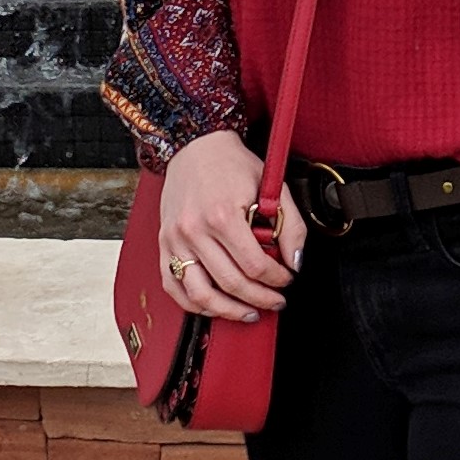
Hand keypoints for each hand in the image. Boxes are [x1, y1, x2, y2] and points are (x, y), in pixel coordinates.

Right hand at [158, 129, 306, 325]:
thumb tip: (295, 262)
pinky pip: (174, 288)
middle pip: (231, 284)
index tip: (287, 279)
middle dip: (260, 299)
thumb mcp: (271, 187)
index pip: (255, 266)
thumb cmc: (232, 165)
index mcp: (222, 215)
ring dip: (229, 311)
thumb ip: (291, 225)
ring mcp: (175, 240)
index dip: (277, 280)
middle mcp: (194, 230)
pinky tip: (216, 307)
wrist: (195, 146)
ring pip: (200, 295)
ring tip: (249, 313)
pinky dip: (195, 305)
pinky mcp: (164, 245)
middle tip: (276, 301)